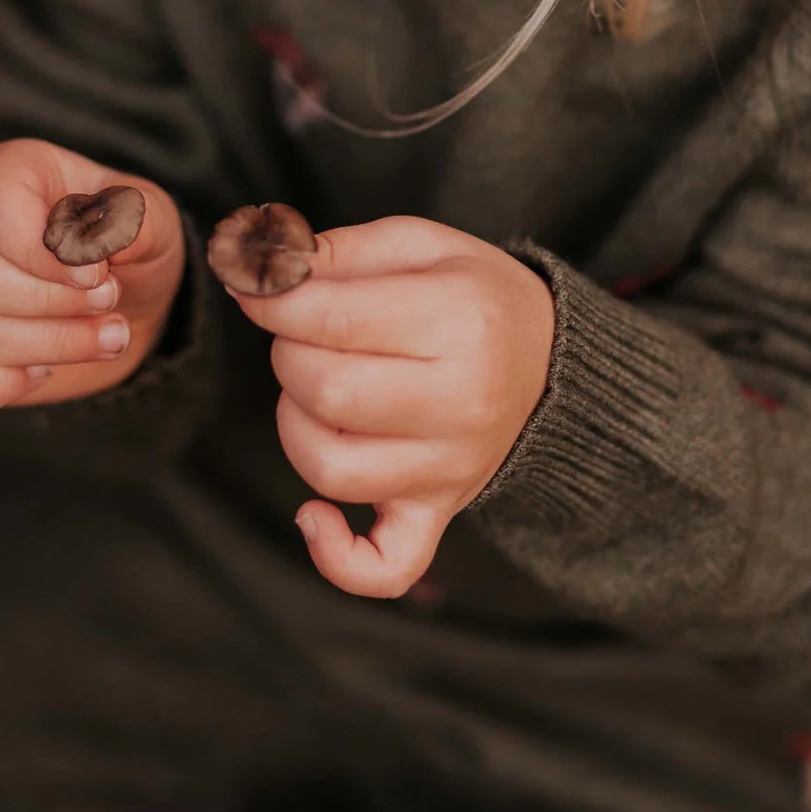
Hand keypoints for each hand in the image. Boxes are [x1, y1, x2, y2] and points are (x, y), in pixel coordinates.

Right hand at [0, 138, 183, 413]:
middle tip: (109, 301)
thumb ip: (131, 221)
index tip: (99, 273)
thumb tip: (93, 248)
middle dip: (50, 301)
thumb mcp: (151, 219)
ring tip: (110, 335)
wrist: (126, 301)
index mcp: (4, 172)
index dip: (46, 252)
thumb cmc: (129, 243)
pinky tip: (45, 372)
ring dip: (50, 343)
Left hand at [230, 216, 555, 597]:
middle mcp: (462, 401)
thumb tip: (259, 268)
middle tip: (303, 334)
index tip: (259, 285)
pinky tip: (314, 516)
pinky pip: (384, 566)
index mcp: (460, 320)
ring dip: (294, 425)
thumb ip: (337, 251)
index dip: (273, 299)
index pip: (332, 319)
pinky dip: (336, 556)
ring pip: (330, 469)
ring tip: (313, 395)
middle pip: (325, 393)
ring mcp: (450, 467)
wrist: (551, 363)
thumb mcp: (417, 244)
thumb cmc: (471, 294)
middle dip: (288, 354)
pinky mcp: (438, 512)